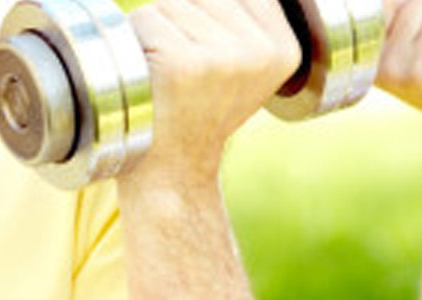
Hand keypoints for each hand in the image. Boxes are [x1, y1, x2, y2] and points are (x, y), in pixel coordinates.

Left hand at [125, 0, 300, 180]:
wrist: (173, 170)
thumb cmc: (199, 109)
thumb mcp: (244, 65)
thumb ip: (245, 19)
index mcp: (285, 49)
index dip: (210, 16)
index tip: (207, 58)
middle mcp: (262, 52)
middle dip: (182, 21)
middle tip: (184, 71)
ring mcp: (224, 58)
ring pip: (172, 2)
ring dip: (157, 30)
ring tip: (166, 73)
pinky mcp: (184, 64)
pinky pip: (147, 19)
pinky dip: (136, 41)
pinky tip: (150, 76)